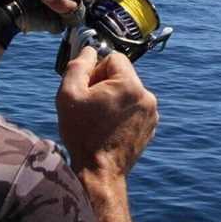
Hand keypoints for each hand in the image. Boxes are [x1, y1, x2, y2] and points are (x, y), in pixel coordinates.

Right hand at [56, 47, 157, 178]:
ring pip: (128, 92)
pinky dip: (122, 113)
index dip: (96, 70)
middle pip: (122, 75)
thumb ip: (78, 65)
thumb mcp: (69, 94)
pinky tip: (108, 128)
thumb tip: (89, 49)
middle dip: (104, 84)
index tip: (88, 89)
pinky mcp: (151, 126)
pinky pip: (134, 108)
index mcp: (129, 84)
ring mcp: (151, 112)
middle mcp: (146, 95)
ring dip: (113, 99)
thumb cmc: (82, 134)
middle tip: (90, 106)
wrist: (99, 172)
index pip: (113, 58)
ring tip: (99, 119)